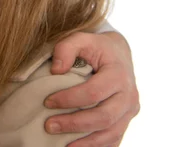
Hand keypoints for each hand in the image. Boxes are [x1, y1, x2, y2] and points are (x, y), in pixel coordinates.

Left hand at [44, 32, 139, 146]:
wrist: (118, 54)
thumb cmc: (95, 47)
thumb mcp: (81, 39)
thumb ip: (66, 48)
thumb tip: (56, 70)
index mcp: (118, 74)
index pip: (93, 92)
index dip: (69, 99)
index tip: (47, 102)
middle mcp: (129, 95)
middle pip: (103, 117)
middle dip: (74, 124)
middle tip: (49, 126)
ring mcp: (130, 111)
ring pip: (110, 133)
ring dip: (85, 142)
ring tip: (62, 145)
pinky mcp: (126, 121)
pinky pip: (114, 140)